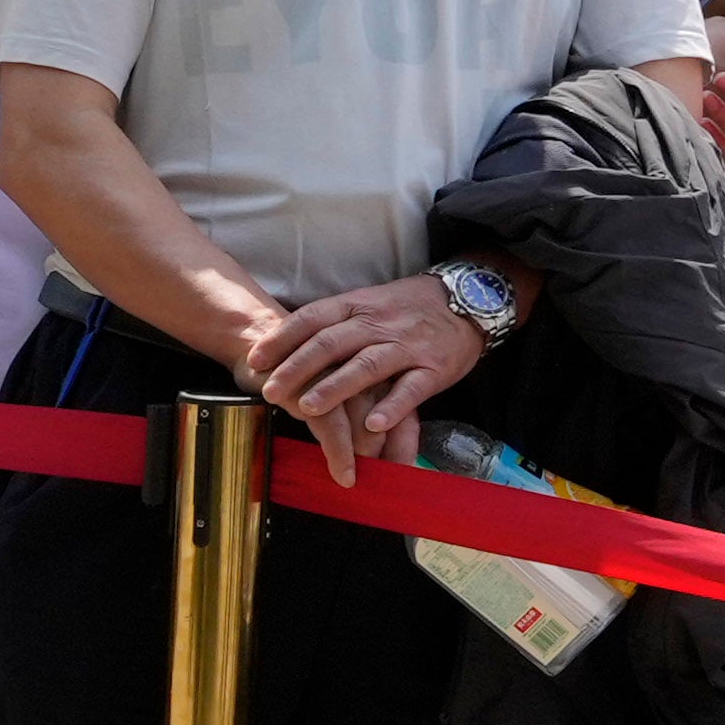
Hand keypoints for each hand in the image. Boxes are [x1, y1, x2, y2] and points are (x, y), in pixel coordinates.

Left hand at [242, 270, 486, 455]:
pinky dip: (392, 406)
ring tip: (307, 408)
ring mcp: (407, 346)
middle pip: (332, 344)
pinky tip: (372, 424)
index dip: (282, 338)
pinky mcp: (433, 369)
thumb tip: (283, 343)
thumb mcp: (368, 304)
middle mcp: (379, 324)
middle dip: (298, 368)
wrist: (470, 300)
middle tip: (270, 390)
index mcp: (358, 306)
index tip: (255, 358)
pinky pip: (411, 389)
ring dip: (335, 388)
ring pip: (367, 366)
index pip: (313, 318)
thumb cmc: (408, 308)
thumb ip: (333, 322)